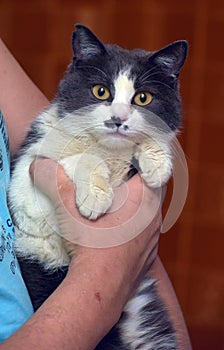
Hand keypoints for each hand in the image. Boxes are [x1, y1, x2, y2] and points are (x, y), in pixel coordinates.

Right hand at [29, 158, 161, 323]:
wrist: (100, 292)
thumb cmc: (90, 251)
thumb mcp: (71, 214)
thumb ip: (57, 185)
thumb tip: (40, 165)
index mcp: (142, 202)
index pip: (152, 170)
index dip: (140, 162)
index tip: (125, 161)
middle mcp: (153, 218)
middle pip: (153, 190)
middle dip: (137, 183)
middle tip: (116, 180)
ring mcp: (154, 239)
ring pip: (151, 212)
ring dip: (138, 206)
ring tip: (116, 204)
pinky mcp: (149, 255)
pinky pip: (147, 232)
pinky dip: (137, 227)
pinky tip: (118, 231)